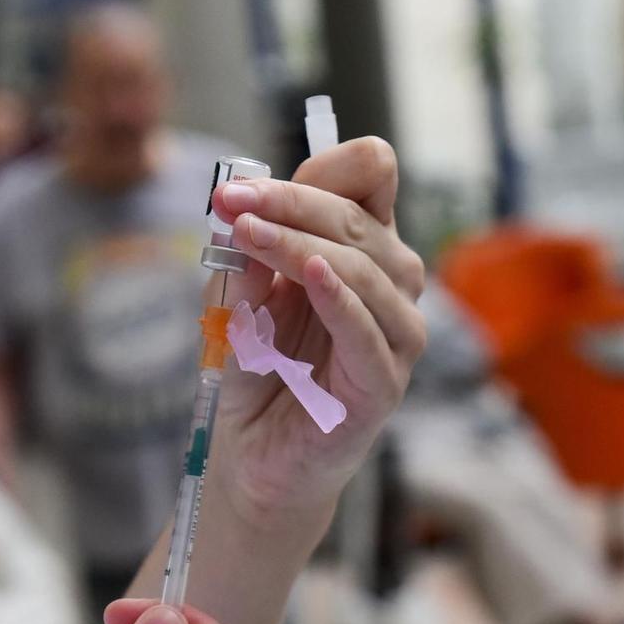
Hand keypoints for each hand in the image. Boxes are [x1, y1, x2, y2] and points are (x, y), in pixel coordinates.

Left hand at [211, 137, 426, 520]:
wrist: (254, 455)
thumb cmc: (256, 370)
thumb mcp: (238, 298)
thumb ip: (243, 259)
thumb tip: (241, 214)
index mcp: (363, 247)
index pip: (370, 176)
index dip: (318, 167)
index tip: (243, 186)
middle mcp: (390, 282)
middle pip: (359, 216)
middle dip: (290, 202)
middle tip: (229, 203)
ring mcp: (395, 333)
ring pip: (364, 265)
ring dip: (302, 243)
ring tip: (248, 236)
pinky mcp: (384, 383)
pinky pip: (369, 331)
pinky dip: (341, 299)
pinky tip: (314, 274)